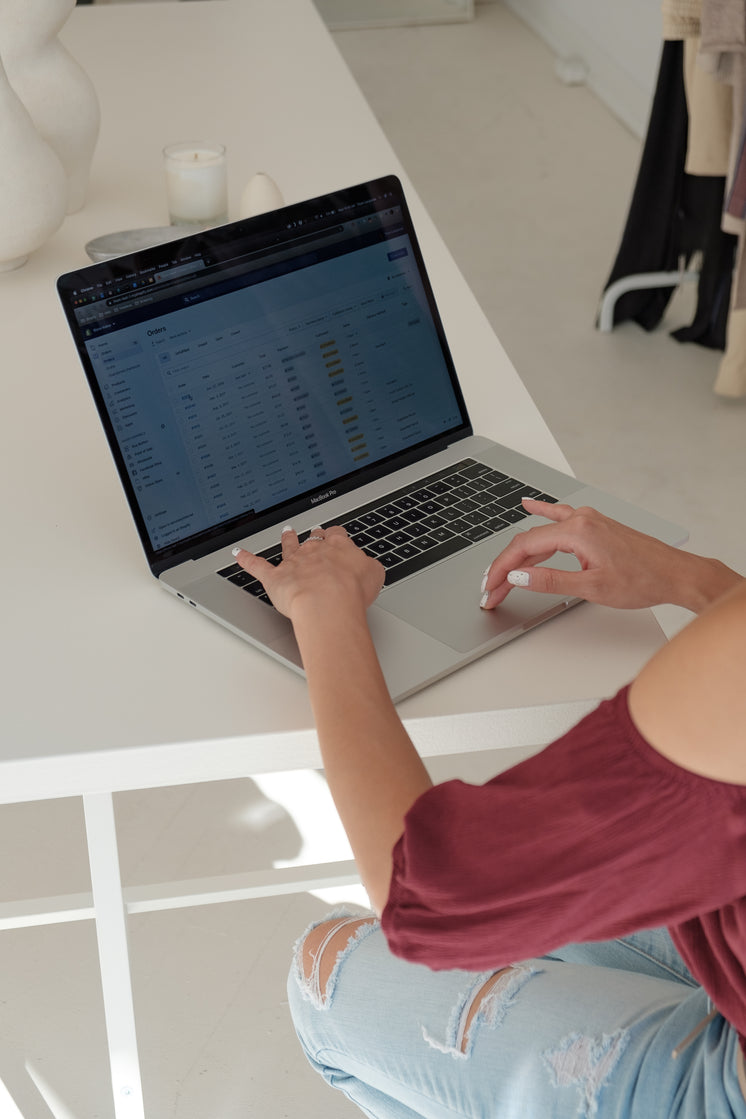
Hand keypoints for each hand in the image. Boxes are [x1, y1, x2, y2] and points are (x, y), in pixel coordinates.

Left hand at [232, 524, 384, 621]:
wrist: (329, 603)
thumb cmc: (352, 592)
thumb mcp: (374, 575)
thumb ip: (369, 567)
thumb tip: (368, 566)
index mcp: (339, 548)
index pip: (336, 535)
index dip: (335, 535)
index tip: (335, 535)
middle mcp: (314, 551)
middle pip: (312, 539)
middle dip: (313, 536)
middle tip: (313, 533)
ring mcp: (293, 563)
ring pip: (288, 546)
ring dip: (286, 539)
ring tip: (286, 532)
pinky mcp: (275, 578)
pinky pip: (257, 566)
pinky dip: (246, 560)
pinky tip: (238, 554)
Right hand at [481, 499, 699, 611]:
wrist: (675, 574)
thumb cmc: (644, 580)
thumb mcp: (592, 588)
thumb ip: (551, 581)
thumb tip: (519, 576)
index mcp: (578, 532)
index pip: (524, 548)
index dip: (502, 569)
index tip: (490, 587)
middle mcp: (581, 520)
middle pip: (529, 541)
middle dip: (506, 567)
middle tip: (492, 590)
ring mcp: (588, 520)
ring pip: (542, 534)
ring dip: (521, 554)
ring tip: (502, 572)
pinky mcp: (595, 526)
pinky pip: (559, 517)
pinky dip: (541, 514)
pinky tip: (529, 505)